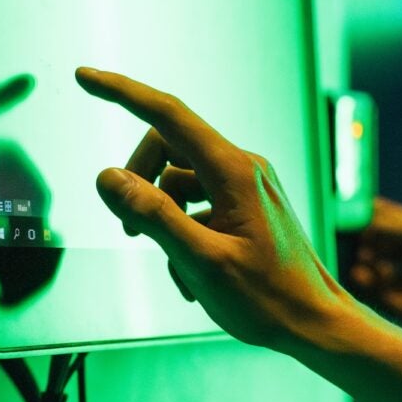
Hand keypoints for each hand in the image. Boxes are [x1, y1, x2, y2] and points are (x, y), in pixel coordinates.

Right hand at [75, 67, 356, 351]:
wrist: (316, 324)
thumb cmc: (269, 299)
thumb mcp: (201, 261)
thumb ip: (152, 216)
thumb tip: (108, 177)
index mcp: (234, 171)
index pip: (167, 115)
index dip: (122, 92)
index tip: (85, 78)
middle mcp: (243, 168)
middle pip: (168, 149)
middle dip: (139, 184)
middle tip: (127, 231)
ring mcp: (247, 186)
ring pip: (180, 183)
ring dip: (163, 222)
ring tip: (176, 272)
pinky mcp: (248, 206)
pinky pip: (199, 204)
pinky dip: (184, 233)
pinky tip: (193, 277)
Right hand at [350, 198, 401, 329]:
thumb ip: (401, 227)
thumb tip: (368, 215)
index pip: (400, 227)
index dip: (377, 221)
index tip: (352, 215)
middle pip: (390, 253)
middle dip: (370, 248)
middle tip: (351, 244)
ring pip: (388, 279)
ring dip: (371, 271)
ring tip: (358, 266)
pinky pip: (390, 303)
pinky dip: (377, 292)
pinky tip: (366, 283)